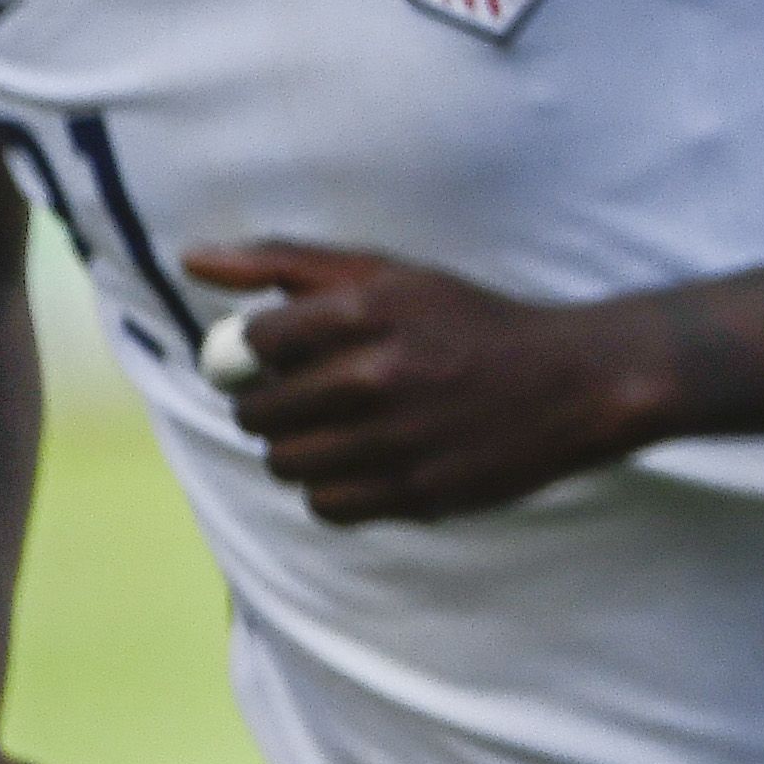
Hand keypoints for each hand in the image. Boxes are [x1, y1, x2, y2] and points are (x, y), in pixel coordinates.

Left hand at [183, 241, 679, 524]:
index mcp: (365, 310)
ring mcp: (397, 440)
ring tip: (335, 429)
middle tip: (306, 395)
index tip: (286, 353)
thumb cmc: (469, 321)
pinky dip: (332, 487)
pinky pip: (325, 504)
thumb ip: (283, 262)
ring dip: (296, 447)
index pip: (252, 342)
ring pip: (285, 461)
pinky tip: (362, 461)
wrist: (574, 382)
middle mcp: (377, 375)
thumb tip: (189, 260)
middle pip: (258, 410)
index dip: (259, 350)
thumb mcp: (387, 273)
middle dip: (269, 403)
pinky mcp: (417, 493)